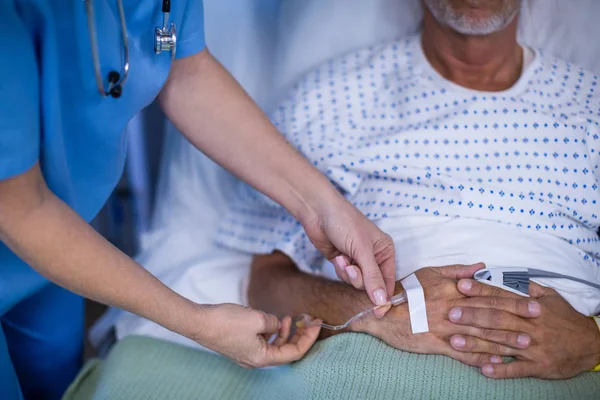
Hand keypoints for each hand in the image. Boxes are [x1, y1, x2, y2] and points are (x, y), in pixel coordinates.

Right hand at [193, 303, 320, 367]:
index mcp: (262, 358)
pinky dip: (273, 332)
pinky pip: (264, 342)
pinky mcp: (241, 345)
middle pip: (286, 351)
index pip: (294, 353)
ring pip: (275, 346)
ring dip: (286, 333)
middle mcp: (256, 360)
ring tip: (291, 317)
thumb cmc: (226, 322)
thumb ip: (274, 323)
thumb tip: (278, 324)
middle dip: (300, 336)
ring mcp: (248, 353)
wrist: (199, 322)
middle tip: (310, 321)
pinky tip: (275, 320)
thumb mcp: (258, 319)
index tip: (317, 324)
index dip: (308, 338)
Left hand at [300, 196, 395, 308]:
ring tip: (343, 258)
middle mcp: (373, 256)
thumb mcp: (362, 250)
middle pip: (371, 284)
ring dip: (348, 273)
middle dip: (359, 279)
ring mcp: (357, 259)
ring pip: (357, 282)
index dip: (384, 297)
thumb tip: (382, 301)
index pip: (389, 280)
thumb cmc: (345, 223)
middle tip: (351, 267)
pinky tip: (337, 257)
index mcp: (385, 251)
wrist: (318, 212)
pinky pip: (345, 277)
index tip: (379, 313)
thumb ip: (372, 277)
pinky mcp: (343, 261)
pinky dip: (341, 270)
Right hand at [358, 263, 518, 366]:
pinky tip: (494, 363)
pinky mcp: (434, 344)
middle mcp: (450, 309)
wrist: (379, 309)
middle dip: (514, 321)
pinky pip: (460, 353)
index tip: (532, 303)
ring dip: (502, 341)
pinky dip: (478, 358)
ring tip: (523, 346)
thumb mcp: (429, 273)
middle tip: (537, 327)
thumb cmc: (405, 290)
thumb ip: (457, 270)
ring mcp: (443, 328)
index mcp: (452, 290)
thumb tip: (481, 266)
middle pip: (487, 316)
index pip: (487, 295)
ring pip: (477, 336)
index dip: (511, 300)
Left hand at [448, 279, 599, 378]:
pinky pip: (517, 369)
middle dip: (472, 315)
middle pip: (497, 319)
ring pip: (501, 344)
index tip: (461, 285)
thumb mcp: (549, 296)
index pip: (502, 296)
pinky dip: (501, 370)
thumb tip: (502, 274)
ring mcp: (534, 347)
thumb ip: (525, 287)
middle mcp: (530, 326)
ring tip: (455, 341)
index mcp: (531, 307)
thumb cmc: (565, 318)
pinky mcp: (539, 366)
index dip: (481, 290)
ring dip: (477, 343)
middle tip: (451, 313)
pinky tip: (483, 369)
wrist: (591, 345)